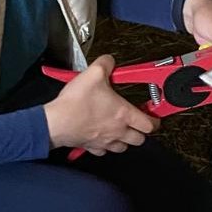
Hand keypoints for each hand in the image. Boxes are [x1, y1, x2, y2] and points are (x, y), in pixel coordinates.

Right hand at [44, 55, 158, 155]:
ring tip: (122, 129)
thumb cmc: (76, 102)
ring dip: (125, 140)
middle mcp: (117, 131)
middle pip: (139, 140)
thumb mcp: (94, 72)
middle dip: (141, 132)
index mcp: (123, 114)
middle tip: (138, 122)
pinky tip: (101, 136)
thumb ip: (106, 63)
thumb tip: (109, 61)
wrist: (56, 122)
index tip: (154, 116)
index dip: (155, 121)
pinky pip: (104, 151)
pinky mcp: (91, 147)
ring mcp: (104, 142)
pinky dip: (105, 145)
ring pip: (123, 147)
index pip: (150, 125)